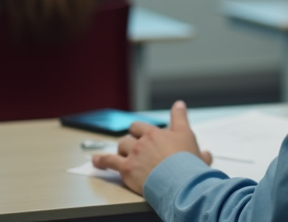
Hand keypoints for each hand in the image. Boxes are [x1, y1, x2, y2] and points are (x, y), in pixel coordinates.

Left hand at [92, 101, 211, 193]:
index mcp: (160, 133)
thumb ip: (182, 119)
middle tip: (135, 146)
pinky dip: (101, 161)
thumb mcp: (191, 137)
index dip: (144, 129)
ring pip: (122, 145)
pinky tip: (96, 161)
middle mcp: (146, 140)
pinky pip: (109, 161)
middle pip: (133, 132)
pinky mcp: (126, 168)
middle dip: (133, 137)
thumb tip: (180, 106)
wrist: (181, 181)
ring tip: (121, 155)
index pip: (148, 125)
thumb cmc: (188, 164)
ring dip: (122, 149)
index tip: (143, 130)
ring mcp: (135, 153)